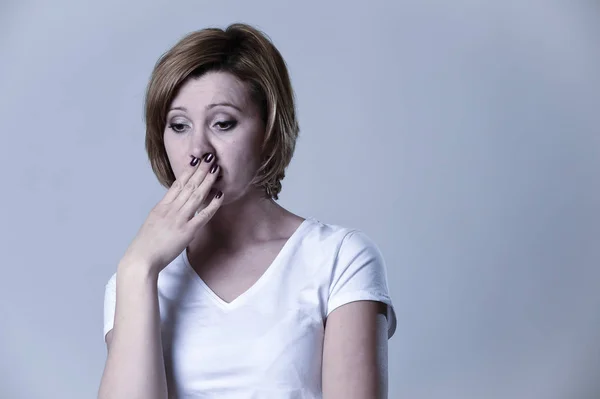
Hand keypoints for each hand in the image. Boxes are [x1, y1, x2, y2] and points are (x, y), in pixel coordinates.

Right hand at [119, 153, 222, 275]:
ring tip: (215, 168)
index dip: (188, 171)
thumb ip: (164, 212)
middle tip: (209, 157)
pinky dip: (212, 204)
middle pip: (188, 185)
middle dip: (200, 170)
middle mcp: (171, 209)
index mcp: (161, 206)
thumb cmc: (145, 245)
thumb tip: (174, 205)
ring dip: (207, 181)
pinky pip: (203, 215)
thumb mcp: (152, 222)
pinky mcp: (187, 231)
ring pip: (196, 195)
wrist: (141, 259)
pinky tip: (220, 194)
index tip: (196, 160)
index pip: (177, 184)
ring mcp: (179, 219)